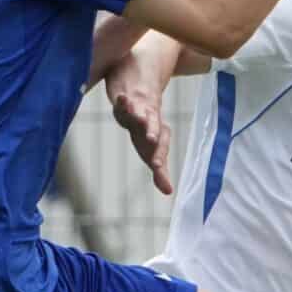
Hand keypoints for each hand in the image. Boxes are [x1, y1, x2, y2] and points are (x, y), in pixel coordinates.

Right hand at [108, 78, 172, 195]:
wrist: (138, 99)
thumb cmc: (146, 131)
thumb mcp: (152, 151)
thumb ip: (160, 172)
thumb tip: (169, 192)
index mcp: (159, 136)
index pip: (161, 147)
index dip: (159, 155)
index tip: (157, 166)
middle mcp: (151, 123)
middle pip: (153, 127)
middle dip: (152, 132)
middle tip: (151, 139)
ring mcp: (139, 111)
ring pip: (140, 112)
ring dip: (139, 114)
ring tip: (138, 117)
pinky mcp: (126, 101)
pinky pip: (125, 100)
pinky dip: (124, 100)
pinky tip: (122, 98)